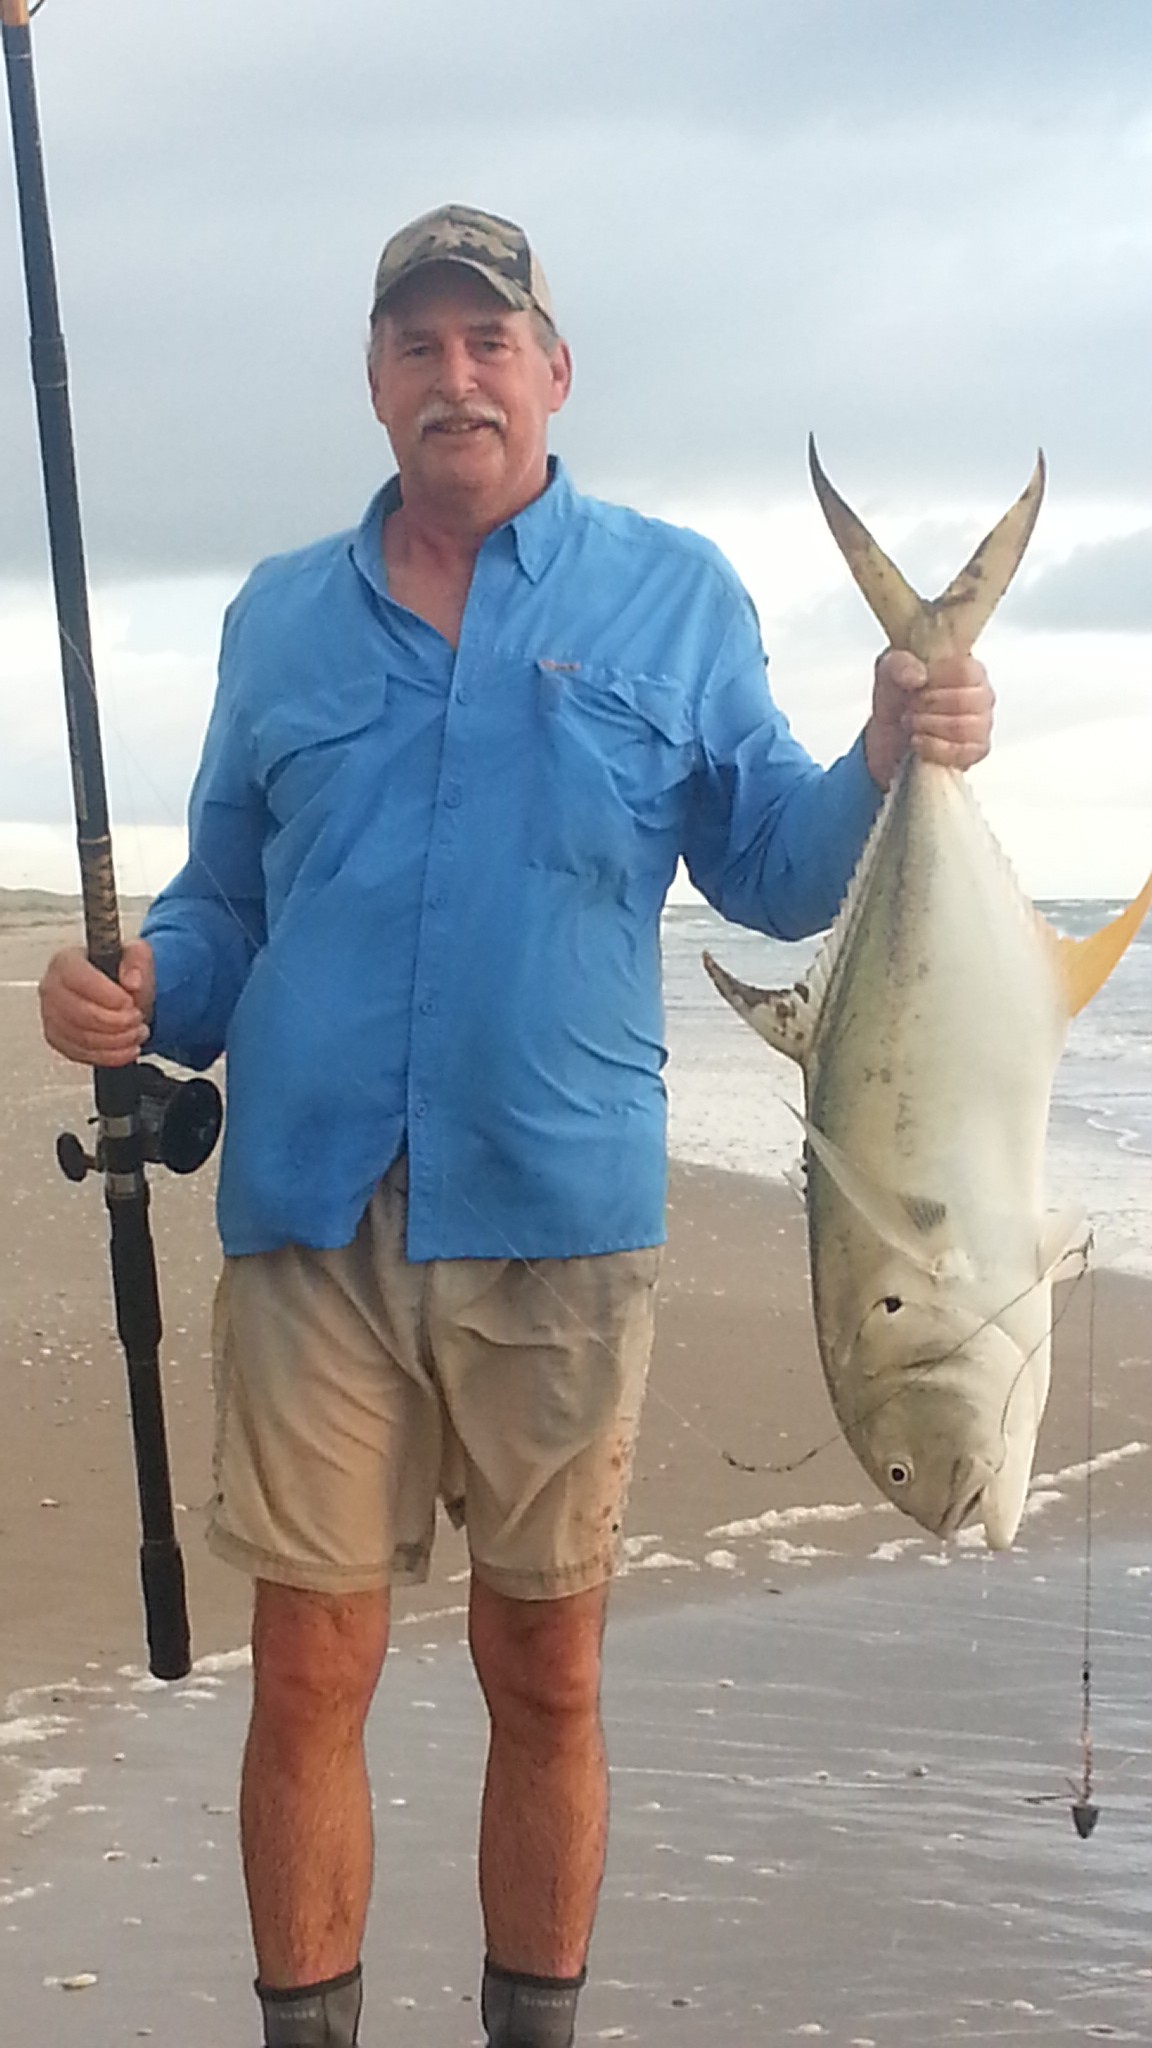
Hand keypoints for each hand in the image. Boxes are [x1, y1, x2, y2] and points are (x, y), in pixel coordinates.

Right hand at [39, 938, 155, 1066]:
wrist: (117, 995)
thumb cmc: (118, 974)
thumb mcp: (136, 955)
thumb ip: (137, 960)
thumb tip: (132, 980)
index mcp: (66, 962)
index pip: (78, 978)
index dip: (107, 995)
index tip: (129, 1001)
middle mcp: (52, 988)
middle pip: (81, 1013)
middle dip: (116, 1021)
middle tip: (136, 1018)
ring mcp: (51, 1016)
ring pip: (82, 1037)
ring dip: (117, 1040)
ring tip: (136, 1032)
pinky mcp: (58, 1040)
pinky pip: (81, 1054)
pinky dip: (110, 1055)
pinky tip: (127, 1047)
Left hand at [863, 648, 994, 789]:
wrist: (891, 732)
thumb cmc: (900, 696)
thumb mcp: (889, 671)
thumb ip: (900, 664)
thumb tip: (918, 676)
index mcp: (968, 668)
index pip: (965, 672)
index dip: (935, 682)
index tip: (916, 687)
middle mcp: (982, 695)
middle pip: (962, 701)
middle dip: (926, 706)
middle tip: (910, 707)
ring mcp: (983, 724)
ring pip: (961, 727)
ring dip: (927, 726)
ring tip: (912, 723)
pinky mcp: (977, 750)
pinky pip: (963, 751)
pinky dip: (934, 747)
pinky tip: (919, 740)